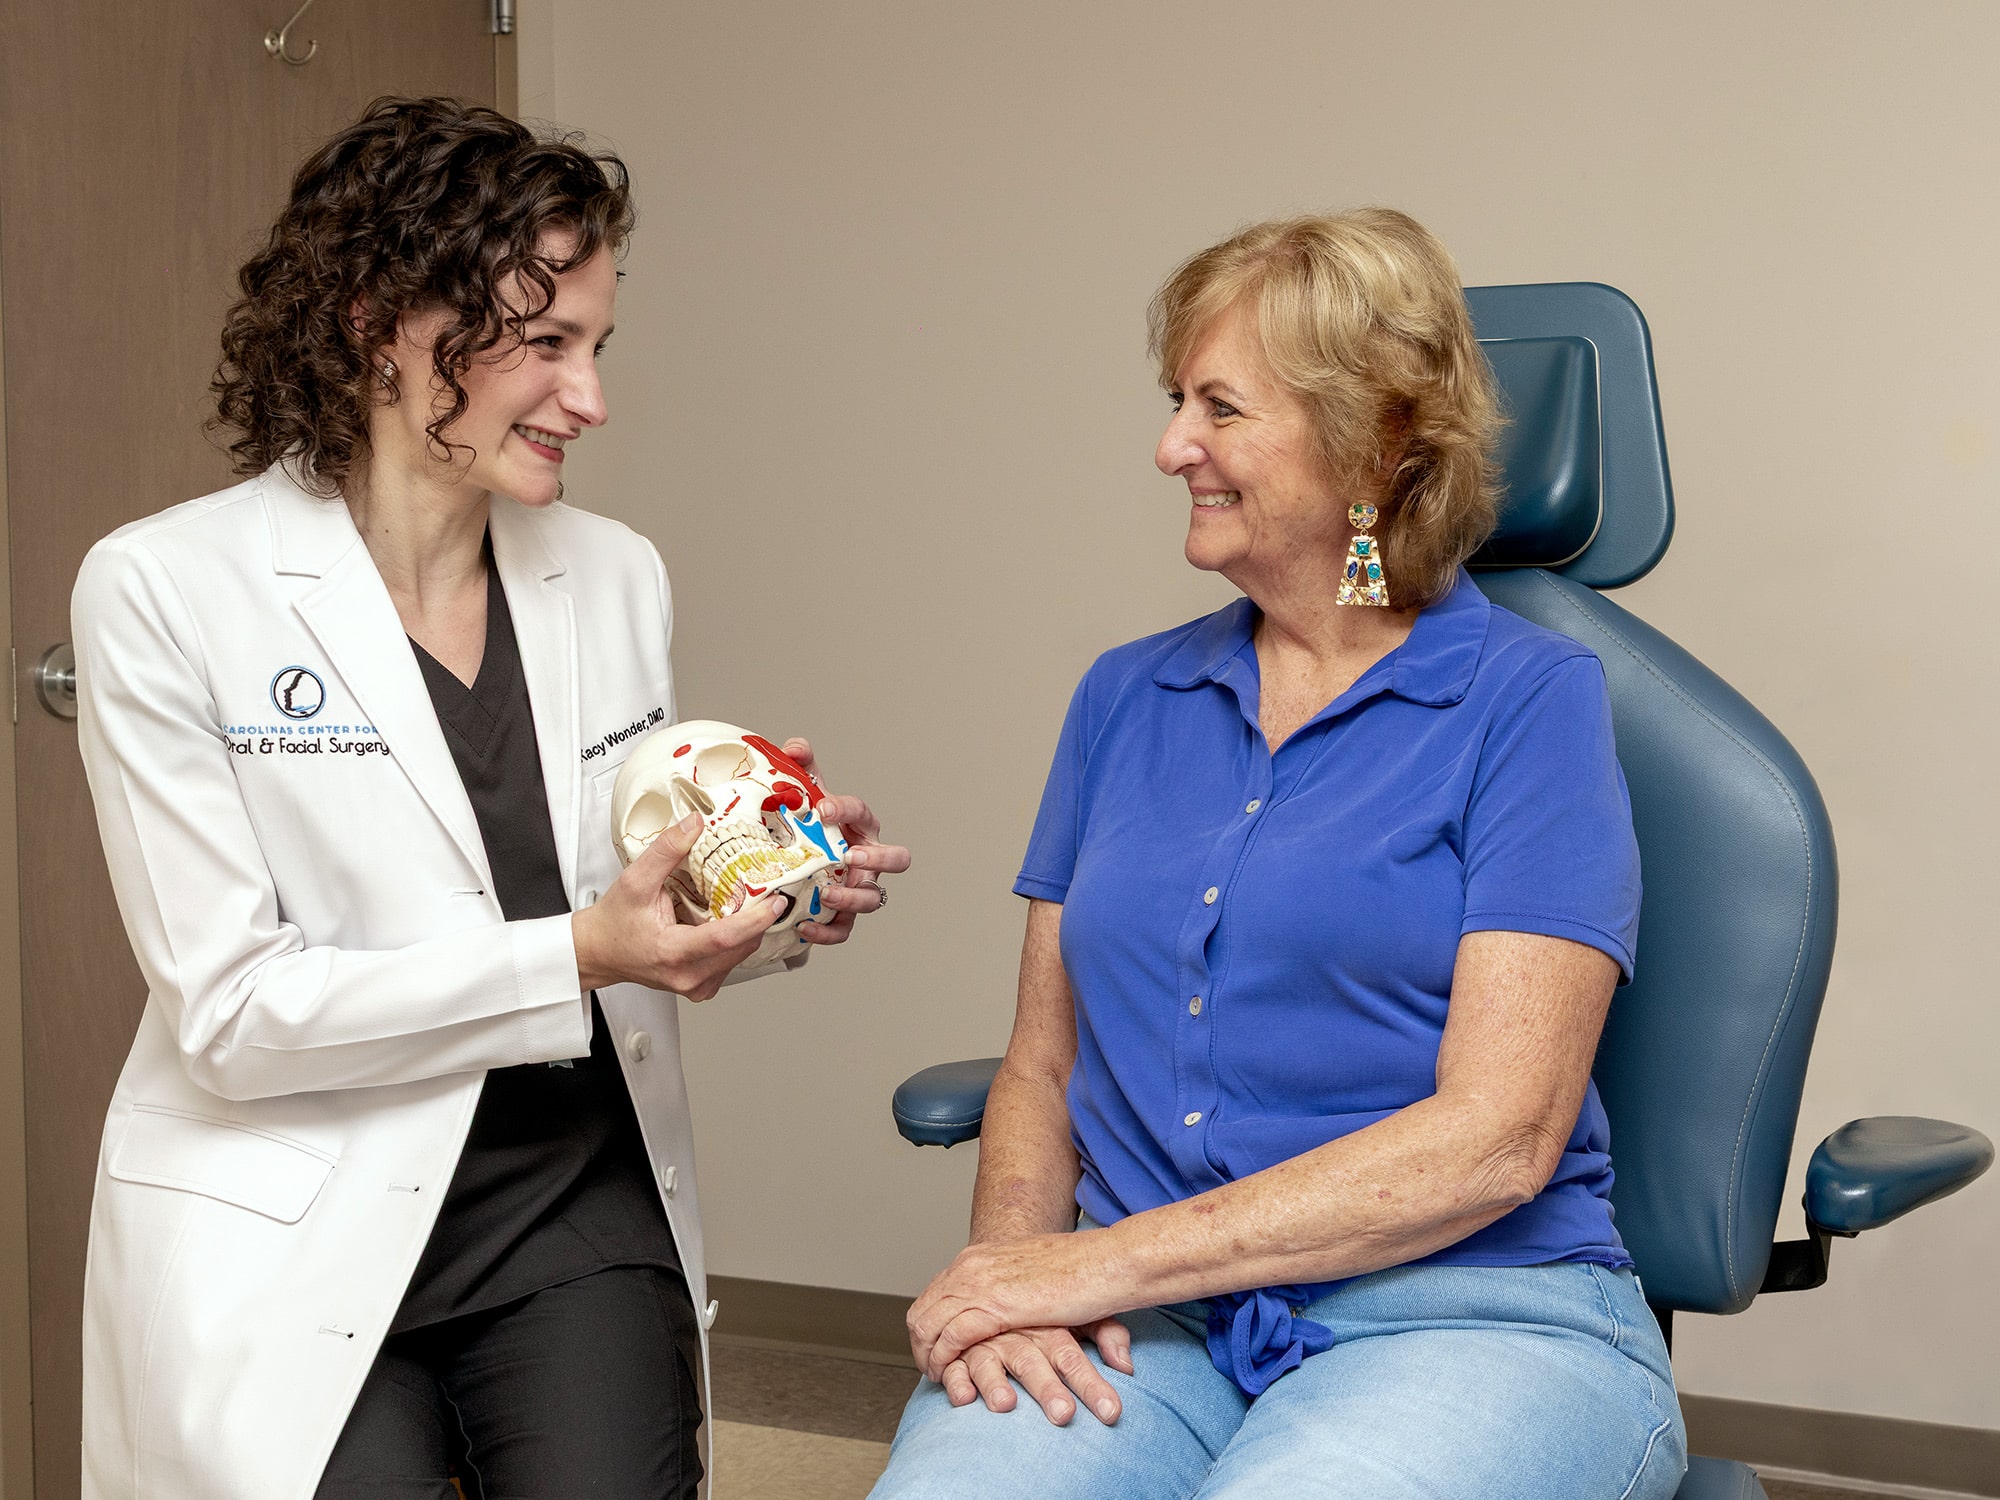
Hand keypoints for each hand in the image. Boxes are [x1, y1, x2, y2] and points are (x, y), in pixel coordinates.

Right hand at [572, 813, 784, 999]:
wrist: (599, 952)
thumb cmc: (614, 923)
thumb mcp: (635, 880)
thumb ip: (666, 850)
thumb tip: (695, 824)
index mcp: (672, 952)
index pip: (725, 938)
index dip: (755, 919)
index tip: (776, 900)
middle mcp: (688, 975)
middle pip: (741, 946)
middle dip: (759, 918)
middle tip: (767, 890)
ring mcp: (696, 985)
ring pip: (741, 955)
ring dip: (749, 928)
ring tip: (747, 901)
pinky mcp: (701, 986)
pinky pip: (732, 960)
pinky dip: (737, 940)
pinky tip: (729, 920)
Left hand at [779, 737, 911, 945]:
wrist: (795, 861)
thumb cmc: (810, 828)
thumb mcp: (804, 796)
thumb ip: (801, 768)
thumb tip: (795, 748)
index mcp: (860, 826)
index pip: (862, 813)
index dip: (846, 809)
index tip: (823, 809)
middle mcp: (869, 858)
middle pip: (897, 859)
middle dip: (878, 859)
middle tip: (849, 856)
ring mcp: (859, 888)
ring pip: (874, 899)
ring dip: (853, 898)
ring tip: (826, 894)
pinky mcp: (844, 914)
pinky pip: (844, 929)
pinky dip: (827, 931)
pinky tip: (805, 926)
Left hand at [907, 1232, 1121, 1381]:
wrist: (1109, 1259)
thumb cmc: (1083, 1269)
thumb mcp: (1036, 1277)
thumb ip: (1013, 1292)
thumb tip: (1006, 1312)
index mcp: (980, 1256)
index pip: (935, 1293)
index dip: (930, 1326)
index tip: (937, 1351)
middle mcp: (972, 1266)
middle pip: (922, 1310)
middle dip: (921, 1345)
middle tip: (932, 1371)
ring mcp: (980, 1283)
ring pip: (928, 1323)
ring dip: (928, 1356)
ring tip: (938, 1379)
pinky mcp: (995, 1305)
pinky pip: (952, 1336)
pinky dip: (945, 1360)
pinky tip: (952, 1377)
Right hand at [938, 1321, 1132, 1425]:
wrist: (1001, 1271)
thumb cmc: (1045, 1303)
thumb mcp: (1081, 1313)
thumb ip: (1106, 1333)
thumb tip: (1127, 1365)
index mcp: (1048, 1326)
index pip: (1072, 1356)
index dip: (1091, 1384)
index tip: (1111, 1412)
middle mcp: (1016, 1333)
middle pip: (1032, 1361)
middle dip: (1047, 1389)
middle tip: (1063, 1415)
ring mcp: (984, 1339)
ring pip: (987, 1360)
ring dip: (994, 1384)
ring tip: (1005, 1405)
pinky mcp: (958, 1347)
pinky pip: (951, 1362)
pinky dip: (955, 1378)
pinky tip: (962, 1397)